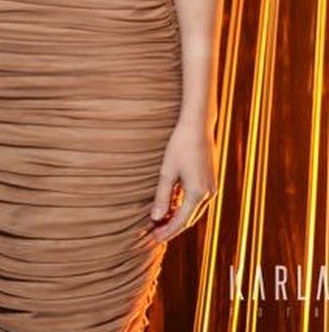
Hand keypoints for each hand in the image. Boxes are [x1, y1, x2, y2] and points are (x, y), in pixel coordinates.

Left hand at [150, 121, 216, 242]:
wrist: (198, 127)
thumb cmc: (180, 146)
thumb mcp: (166, 171)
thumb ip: (162, 196)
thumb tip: (155, 218)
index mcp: (198, 193)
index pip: (181, 221)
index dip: (167, 231)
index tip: (154, 239)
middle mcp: (208, 194)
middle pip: (189, 218)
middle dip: (172, 227)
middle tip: (155, 234)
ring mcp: (212, 188)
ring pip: (194, 210)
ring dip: (179, 217)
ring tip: (161, 222)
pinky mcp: (210, 181)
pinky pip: (197, 200)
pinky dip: (185, 206)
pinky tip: (172, 206)